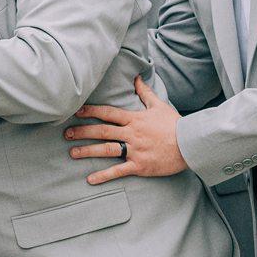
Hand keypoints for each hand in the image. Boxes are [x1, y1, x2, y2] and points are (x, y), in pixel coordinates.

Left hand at [62, 77, 187, 182]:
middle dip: (82, 131)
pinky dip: (104, 175)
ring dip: (88, 151)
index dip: (91, 112)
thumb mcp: (159, 106)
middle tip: (65, 133)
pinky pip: (118, 170)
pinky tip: (90, 179)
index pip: (108, 113)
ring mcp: (135, 150)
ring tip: (72, 153)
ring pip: (107, 149)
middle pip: (102, 131)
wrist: (190, 144)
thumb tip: (137, 77)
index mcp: (135, 119)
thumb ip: (145, 93)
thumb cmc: (175, 125)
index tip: (76, 112)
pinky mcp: (140, 165)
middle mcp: (132, 133)